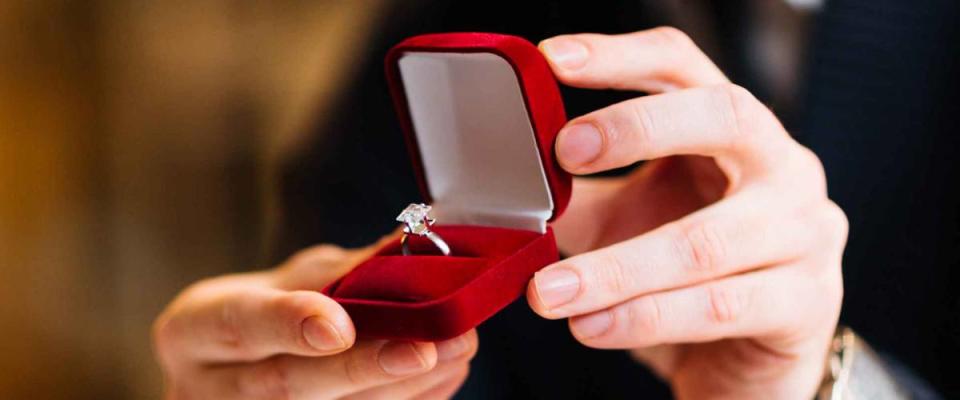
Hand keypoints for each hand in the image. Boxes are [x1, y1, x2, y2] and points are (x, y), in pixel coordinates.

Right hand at [153, 237, 476, 398]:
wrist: (221, 375)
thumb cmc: (255, 317)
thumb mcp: (277, 282)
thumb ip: (337, 273)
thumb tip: (409, 250)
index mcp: (195, 331)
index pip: (241, 326)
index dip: (292, 324)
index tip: (342, 326)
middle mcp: (210, 388)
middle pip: (290, 385)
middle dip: (365, 369)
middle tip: (427, 348)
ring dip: (402, 389)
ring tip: (456, 353)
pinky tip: (444, 377)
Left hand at [528, 28, 846, 398]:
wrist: (745, 358)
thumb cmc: (688, 277)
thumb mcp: (626, 221)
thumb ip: (576, 195)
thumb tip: (505, 181)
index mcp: (735, 132)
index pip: (683, 68)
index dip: (621, 56)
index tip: (554, 59)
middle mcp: (784, 167)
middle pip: (724, 115)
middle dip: (638, 126)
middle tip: (564, 151)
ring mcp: (805, 234)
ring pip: (705, 240)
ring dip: (615, 267)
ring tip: (548, 291)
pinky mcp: (806, 304)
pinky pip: (718, 306)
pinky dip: (644, 317)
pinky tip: (592, 327)